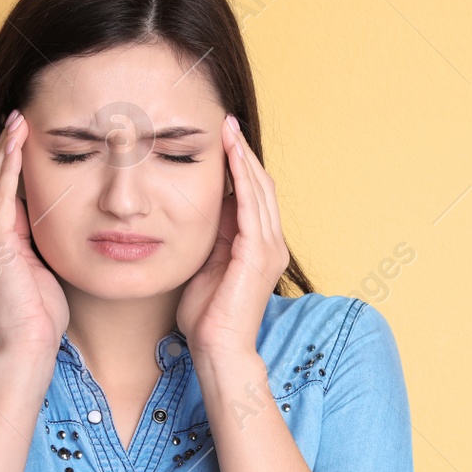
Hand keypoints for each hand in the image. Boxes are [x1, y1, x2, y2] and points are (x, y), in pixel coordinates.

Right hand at [0, 110, 68, 360]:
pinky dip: (7, 171)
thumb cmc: (36, 320)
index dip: (2, 168)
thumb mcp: (34, 272)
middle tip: (16, 120)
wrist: (25, 350)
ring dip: (4, 152)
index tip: (17, 142)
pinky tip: (17, 149)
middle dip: (1, 150)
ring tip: (18, 124)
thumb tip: (41, 216)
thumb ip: (31, 244)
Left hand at [177, 114, 289, 356]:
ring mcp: (268, 248)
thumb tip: (199, 209)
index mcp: (259, 246)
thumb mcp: (206, 265)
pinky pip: (251, 206)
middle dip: (243, 152)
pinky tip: (231, 156)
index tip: (222, 138)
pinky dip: (242, 178)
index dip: (239, 165)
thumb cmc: (207, 317)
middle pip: (261, 186)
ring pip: (259, 189)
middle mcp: (271, 243)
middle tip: (225, 121)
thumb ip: (210, 238)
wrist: (218, 349)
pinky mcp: (259, 254)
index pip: (252, 195)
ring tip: (227, 129)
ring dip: (243, 157)